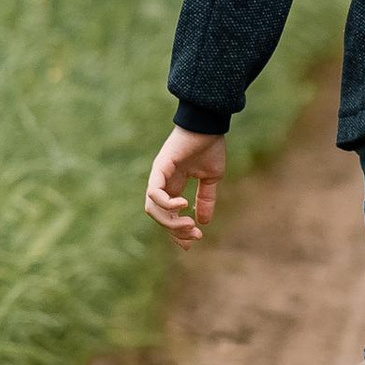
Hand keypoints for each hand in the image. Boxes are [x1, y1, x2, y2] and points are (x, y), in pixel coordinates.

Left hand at [145, 124, 227, 242]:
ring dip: (171, 223)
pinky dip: (166, 204)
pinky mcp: (159, 168)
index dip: (177, 232)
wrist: (208, 124)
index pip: (168, 216)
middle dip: (176, 232)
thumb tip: (203, 222)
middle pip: (159, 217)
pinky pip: (154, 193)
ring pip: (153, 209)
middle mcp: (162, 183)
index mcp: (173, 186)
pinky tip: (183, 205)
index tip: (194, 241)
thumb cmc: (209, 146)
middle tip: (195, 236)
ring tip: (190, 225)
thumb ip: (205, 199)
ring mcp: (158, 176)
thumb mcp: (211, 178)